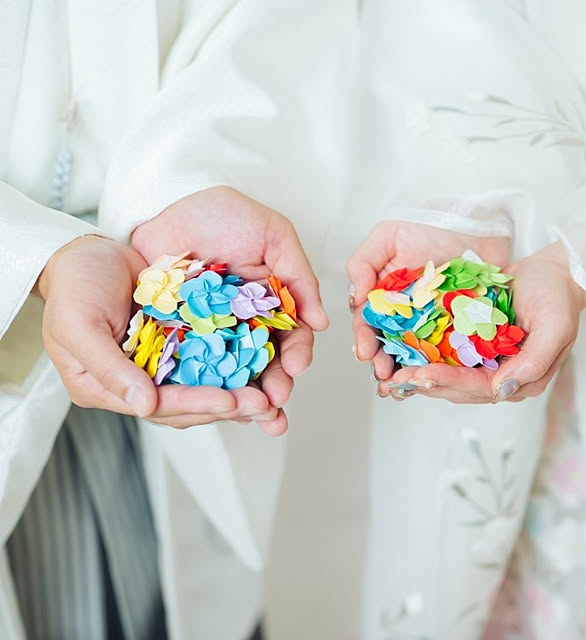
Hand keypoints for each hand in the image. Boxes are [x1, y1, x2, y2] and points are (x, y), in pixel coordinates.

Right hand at [39, 236, 279, 429]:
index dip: (196, 405)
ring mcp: (160, 364)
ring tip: (273, 398)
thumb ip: (110, 369)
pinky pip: (209, 357)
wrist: (87, 253)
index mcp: (109, 390)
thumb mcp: (79, 327)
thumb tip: (145, 406)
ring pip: (204, 385)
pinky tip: (261, 367)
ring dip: (238, 392)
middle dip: (228, 405)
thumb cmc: (74, 288)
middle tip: (266, 406)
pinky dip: (233, 365)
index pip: (159, 407)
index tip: (230, 401)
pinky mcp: (178, 342)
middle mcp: (138, 383)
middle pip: (188, 404)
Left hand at [131, 187, 328, 432]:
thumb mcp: (273, 235)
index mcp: (273, 303)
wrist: (165, 205)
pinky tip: (215, 406)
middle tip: (274, 403)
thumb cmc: (222, 215)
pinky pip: (195, 368)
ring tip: (254, 417)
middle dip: (273, 387)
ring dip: (246, 398)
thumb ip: (299, 276)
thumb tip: (321, 322)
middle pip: (265, 364)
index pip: (292, 336)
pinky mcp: (180, 339)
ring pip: (234, 373)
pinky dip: (206, 389)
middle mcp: (246, 324)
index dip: (296, 354)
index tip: (294, 368)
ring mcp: (213, 334)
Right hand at [346, 220, 509, 381]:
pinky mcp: (458, 328)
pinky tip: (432, 379)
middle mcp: (404, 314)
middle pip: (388, 345)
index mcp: (383, 296)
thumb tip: (355, 298)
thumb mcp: (387, 236)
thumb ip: (363, 264)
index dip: (364, 338)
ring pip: (414, 354)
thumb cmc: (429, 224)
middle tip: (384, 375)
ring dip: (405, 372)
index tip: (364, 351)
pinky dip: (439, 368)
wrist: (474, 222)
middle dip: (382, 363)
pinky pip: (447, 352)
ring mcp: (430, 323)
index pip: (367, 322)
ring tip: (402, 386)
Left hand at [382, 242, 585, 402]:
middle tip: (397, 380)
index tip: (421, 376)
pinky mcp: (473, 345)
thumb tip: (503, 390)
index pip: (479, 387)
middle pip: (458, 387)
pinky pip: (447, 354)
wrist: (553, 273)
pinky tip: (403, 354)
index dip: (448, 382)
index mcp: (521, 379)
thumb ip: (533, 363)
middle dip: (427, 383)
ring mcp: (486, 361)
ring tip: (393, 374)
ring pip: (449, 375)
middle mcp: (500, 375)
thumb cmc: (557, 299)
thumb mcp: (555, 329)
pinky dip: (426, 356)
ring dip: (421, 376)